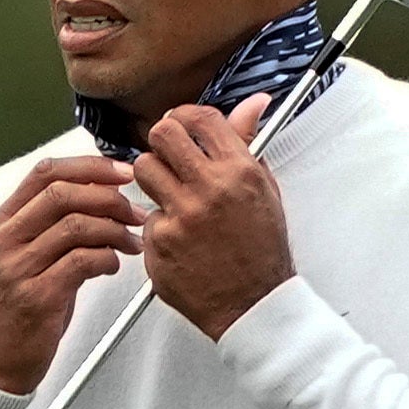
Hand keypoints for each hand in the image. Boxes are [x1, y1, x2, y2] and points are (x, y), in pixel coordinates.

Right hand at [0, 155, 141, 391]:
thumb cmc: (11, 315)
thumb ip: (48, 230)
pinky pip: (83, 262)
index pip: (45, 174)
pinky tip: (112, 266)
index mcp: (0, 225)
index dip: (89, 167)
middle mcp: (4, 241)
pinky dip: (107, 258)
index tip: (121, 173)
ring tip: (131, 242)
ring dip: (114, 229)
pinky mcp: (35, 297)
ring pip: (76, 225)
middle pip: (63, 193)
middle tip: (134, 211)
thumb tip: (98, 203)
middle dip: (109, 196)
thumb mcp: (18, 262)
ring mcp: (16, 269)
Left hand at [136, 95, 289, 339]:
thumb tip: (253, 103)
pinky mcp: (160, 243)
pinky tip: (180, 240)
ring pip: (144, 170)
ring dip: (154, 178)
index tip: (180, 125)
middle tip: (168, 156)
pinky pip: (148, 217)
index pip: (200, 118)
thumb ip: (248, 144)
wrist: (254, 305)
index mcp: (239, 171)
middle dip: (162, 141)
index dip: (184, 116)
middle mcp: (210, 189)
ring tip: (173, 197)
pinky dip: (160, 225)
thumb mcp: (264, 190)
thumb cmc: (262, 251)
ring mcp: (182, 216)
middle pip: (162, 135)